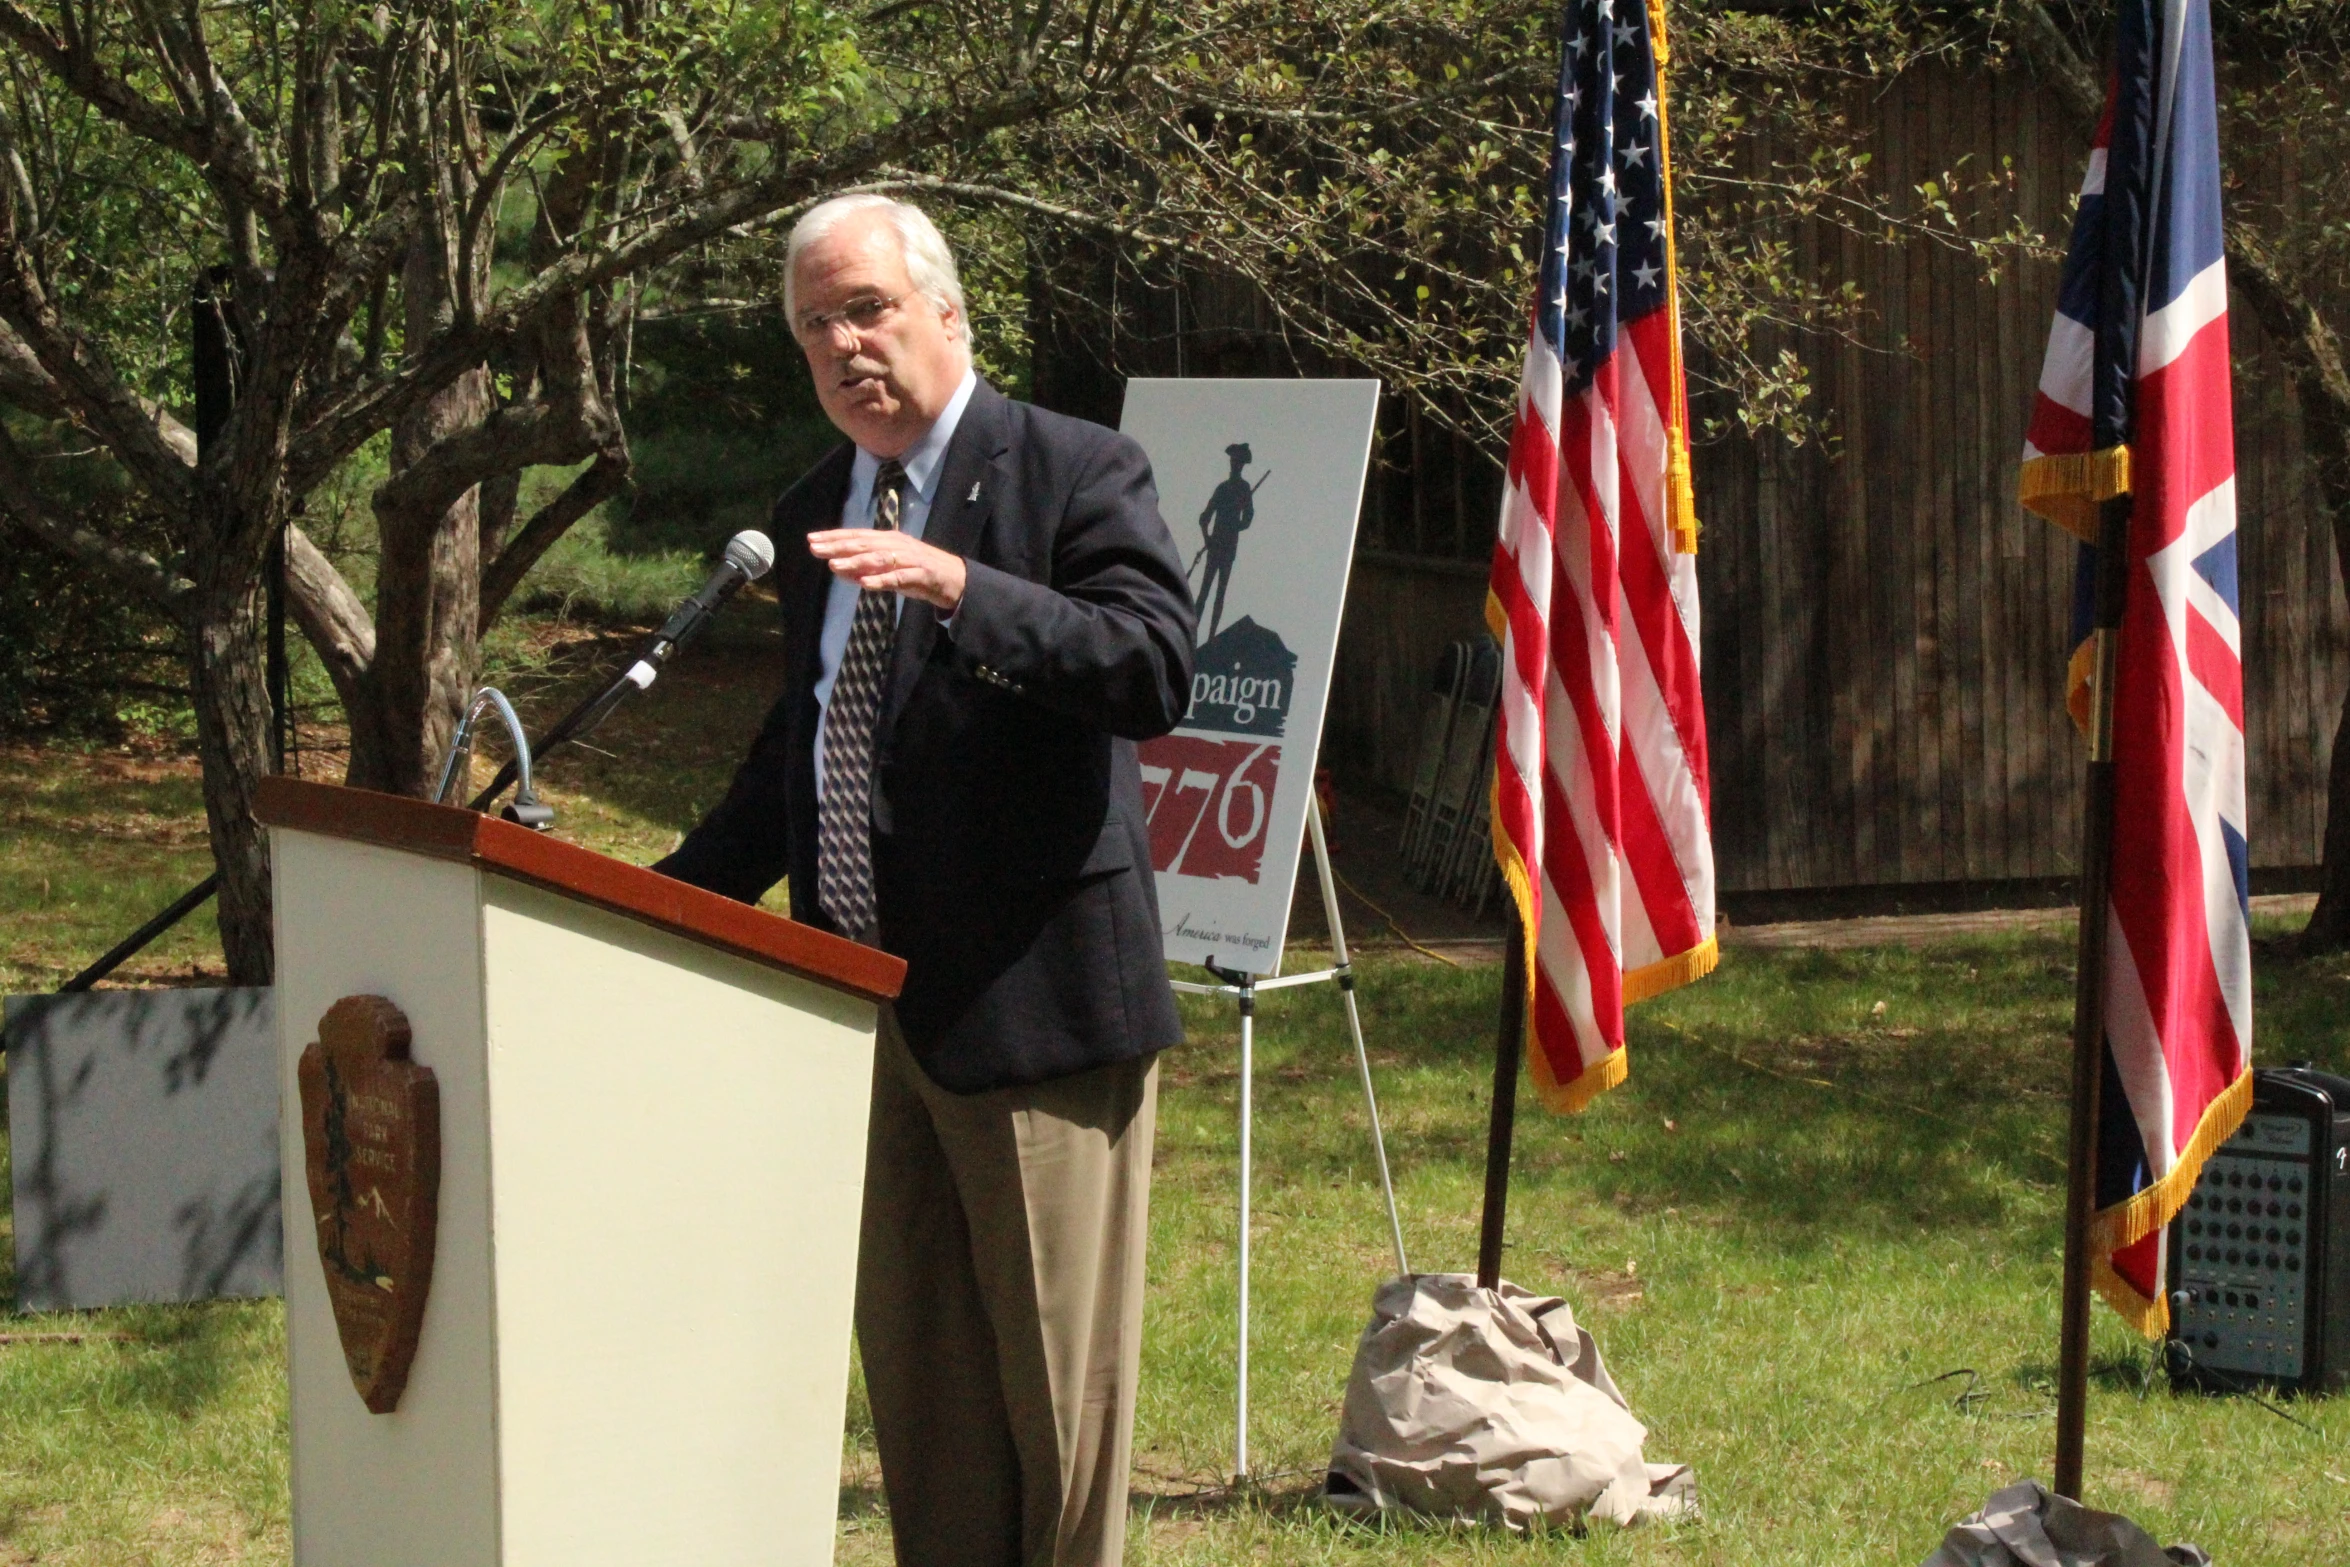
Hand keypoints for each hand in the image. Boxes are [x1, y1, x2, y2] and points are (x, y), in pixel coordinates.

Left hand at [808, 528, 966, 610]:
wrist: (957, 580)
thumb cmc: (920, 574)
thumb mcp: (889, 570)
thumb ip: (865, 569)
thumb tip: (837, 569)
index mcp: (889, 540)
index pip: (857, 536)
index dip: (835, 537)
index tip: (812, 540)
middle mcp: (898, 545)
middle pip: (864, 543)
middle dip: (838, 546)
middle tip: (815, 549)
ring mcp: (910, 559)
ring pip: (879, 558)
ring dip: (855, 562)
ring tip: (834, 566)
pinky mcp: (921, 574)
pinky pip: (899, 577)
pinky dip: (881, 580)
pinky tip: (865, 583)